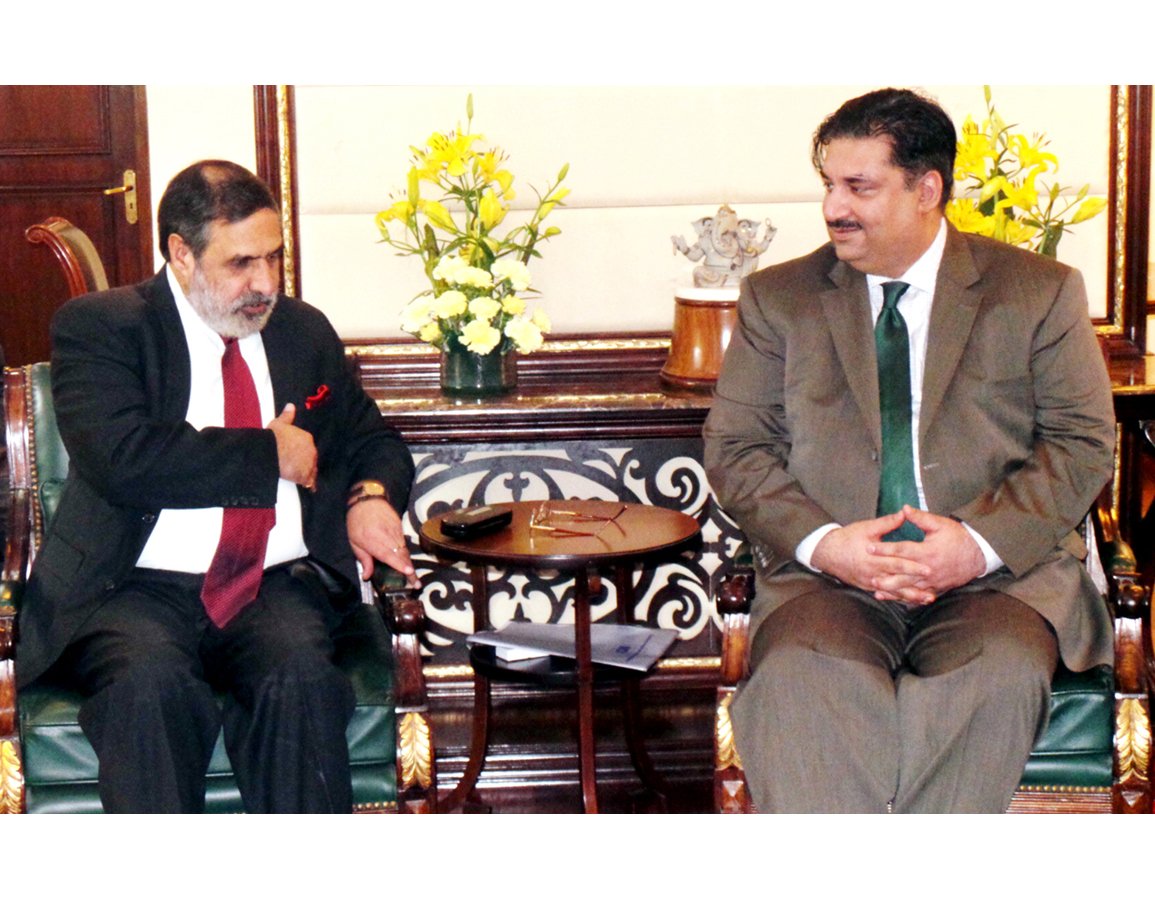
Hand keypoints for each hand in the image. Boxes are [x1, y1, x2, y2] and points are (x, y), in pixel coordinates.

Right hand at [267, 403, 316, 489]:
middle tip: (295, 465)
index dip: (301, 451)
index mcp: (306, 438)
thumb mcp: (279, 424)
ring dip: (308, 473)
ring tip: (302, 477)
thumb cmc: (273, 438)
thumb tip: (291, 406)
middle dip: (305, 461)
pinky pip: (310, 482)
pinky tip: (308, 487)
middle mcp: (311, 451)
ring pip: (311, 470)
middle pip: (310, 458)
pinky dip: (309, 484)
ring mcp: (309, 464)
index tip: (295, 453)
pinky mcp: (305, 476)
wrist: (270, 452)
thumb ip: (287, 416)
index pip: (307, 446)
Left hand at [346, 498, 418, 587]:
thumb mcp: (354, 542)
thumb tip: (367, 576)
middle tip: (415, 583)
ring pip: (404, 550)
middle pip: (401, 555)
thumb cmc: (357, 522)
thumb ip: (363, 559)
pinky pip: (404, 543)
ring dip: (409, 564)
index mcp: (372, 540)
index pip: (388, 554)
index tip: (409, 571)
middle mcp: (386, 536)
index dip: (399, 564)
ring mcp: (395, 530)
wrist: (367, 501)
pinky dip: (405, 553)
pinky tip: (406, 562)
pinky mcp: (400, 527)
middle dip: (409, 570)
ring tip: (413, 577)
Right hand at [811, 512, 932, 600]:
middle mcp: (873, 573)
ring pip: (894, 591)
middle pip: (898, 581)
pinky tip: (911, 601)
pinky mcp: (868, 587)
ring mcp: (870, 582)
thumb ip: (887, 523)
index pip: (897, 564)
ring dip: (911, 596)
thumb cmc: (847, 538)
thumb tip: (904, 513)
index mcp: (873, 558)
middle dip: (917, 585)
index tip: (928, 568)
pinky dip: (899, 598)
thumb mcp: (866, 528)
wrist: (827, 553)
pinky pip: (886, 594)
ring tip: (927, 598)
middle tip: (934, 589)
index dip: (913, 567)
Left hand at [870, 507, 985, 600]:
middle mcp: (928, 568)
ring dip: (893, 590)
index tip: (869, 547)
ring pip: (909, 587)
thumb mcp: (939, 524)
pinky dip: (906, 598)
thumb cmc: (958, 537)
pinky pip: (918, 595)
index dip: (884, 548)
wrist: (978, 554)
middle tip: (868, 575)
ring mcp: (932, 581)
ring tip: (876, 589)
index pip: (901, 550)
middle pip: (903, 574)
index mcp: (927, 551)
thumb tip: (904, 508)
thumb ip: (920, 518)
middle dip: (885, 575)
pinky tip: (894, 598)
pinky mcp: (936, 588)